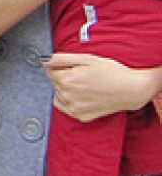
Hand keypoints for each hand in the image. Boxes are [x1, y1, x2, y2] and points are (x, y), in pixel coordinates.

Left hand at [47, 53, 161, 121]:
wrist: (131, 90)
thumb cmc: (111, 72)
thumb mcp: (86, 58)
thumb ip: (61, 58)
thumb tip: (44, 61)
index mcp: (67, 80)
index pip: (50, 71)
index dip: (61, 67)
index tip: (73, 67)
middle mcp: (67, 96)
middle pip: (55, 83)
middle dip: (64, 78)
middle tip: (83, 76)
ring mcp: (74, 108)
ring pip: (59, 95)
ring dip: (66, 90)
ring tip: (85, 86)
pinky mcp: (81, 117)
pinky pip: (66, 107)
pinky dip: (71, 101)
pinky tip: (84, 96)